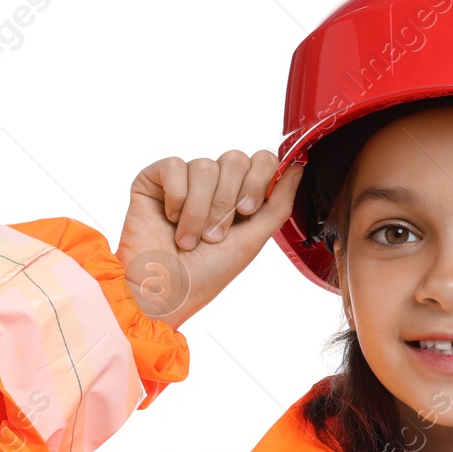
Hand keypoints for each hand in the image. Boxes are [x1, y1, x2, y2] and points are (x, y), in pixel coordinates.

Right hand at [117, 151, 302, 329]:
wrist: (164, 292)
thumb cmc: (206, 275)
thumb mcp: (253, 240)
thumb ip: (278, 204)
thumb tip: (298, 167)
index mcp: (240, 196)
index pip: (261, 160)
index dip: (258, 180)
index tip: (247, 211)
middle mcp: (214, 184)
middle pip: (235, 159)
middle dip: (227, 201)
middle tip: (214, 235)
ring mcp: (184, 180)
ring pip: (205, 165)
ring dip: (200, 210)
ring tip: (189, 239)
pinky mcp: (154, 179)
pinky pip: (174, 166)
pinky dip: (176, 199)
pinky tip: (170, 220)